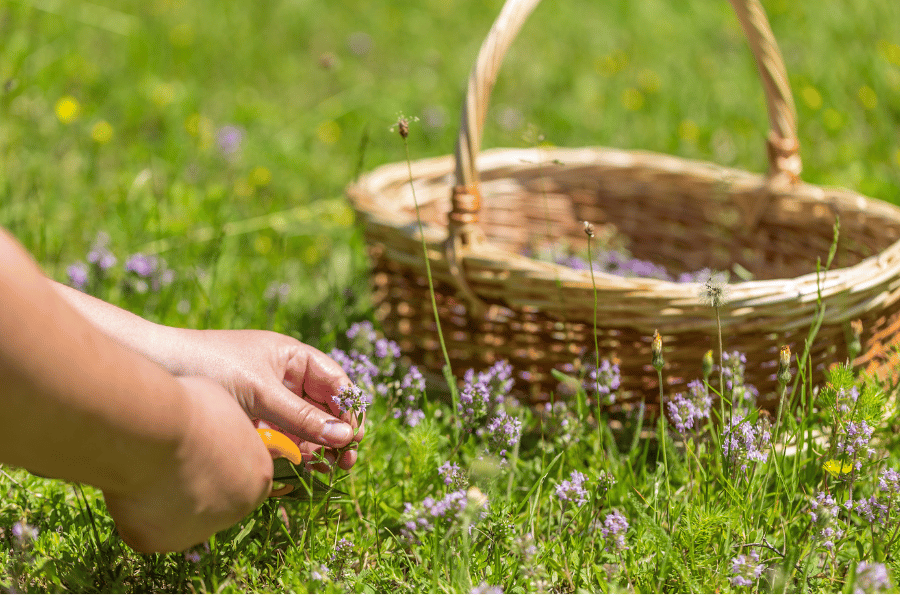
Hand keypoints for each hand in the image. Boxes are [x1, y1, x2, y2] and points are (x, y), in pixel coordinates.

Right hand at [103, 376, 272, 552]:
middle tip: (169, 457)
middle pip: (214, 501)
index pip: (242, 477)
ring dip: (165, 498)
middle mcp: (236, 510)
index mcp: (258, 477)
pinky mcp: (160, 542)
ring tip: (147, 465)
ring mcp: (199, 530)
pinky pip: (146, 527)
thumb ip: (227, 431)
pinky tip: (131, 484)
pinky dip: (135, 509)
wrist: (152, 431)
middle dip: (194, 484)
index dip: (218, 462)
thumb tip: (218, 430)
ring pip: (179, 517)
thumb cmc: (190, 410)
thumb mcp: (224, 409)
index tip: (197, 447)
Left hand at [170, 329, 363, 470]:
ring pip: (306, 427)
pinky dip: (295, 454)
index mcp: (293, 358)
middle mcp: (286, 378)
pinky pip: (284, 439)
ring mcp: (270, 401)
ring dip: (320, 447)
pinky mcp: (253, 422)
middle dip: (338, 433)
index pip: (335, 382)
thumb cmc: (211, 364)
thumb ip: (302, 416)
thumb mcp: (262, 391)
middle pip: (325, 407)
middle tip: (347, 460)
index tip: (355, 435)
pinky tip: (303, 470)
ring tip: (328, 470)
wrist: (159, 366)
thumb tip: (345, 436)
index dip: (349, 408)